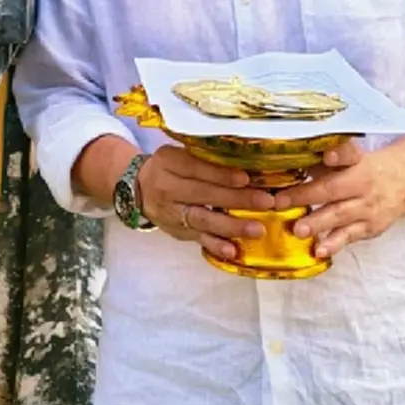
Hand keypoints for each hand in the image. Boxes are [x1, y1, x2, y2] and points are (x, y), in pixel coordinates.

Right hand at [138, 144, 276, 262]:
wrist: (138, 189)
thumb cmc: (168, 167)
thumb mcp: (176, 154)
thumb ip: (202, 156)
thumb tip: (245, 156)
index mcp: (168, 161)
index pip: (194, 167)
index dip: (220, 174)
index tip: (246, 178)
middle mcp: (166, 187)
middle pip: (203, 194)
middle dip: (236, 199)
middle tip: (266, 201)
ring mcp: (171, 212)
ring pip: (202, 219)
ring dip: (231, 226)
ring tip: (258, 229)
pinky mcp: (178, 231)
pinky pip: (198, 239)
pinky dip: (216, 245)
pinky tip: (233, 250)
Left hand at [283, 140, 404, 258]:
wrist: (401, 184)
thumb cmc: (361, 169)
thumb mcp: (346, 158)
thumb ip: (319, 160)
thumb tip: (282, 162)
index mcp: (356, 160)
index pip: (348, 154)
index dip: (338, 154)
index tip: (326, 155)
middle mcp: (363, 183)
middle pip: (334, 188)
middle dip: (306, 195)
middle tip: (280, 202)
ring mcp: (368, 207)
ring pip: (340, 215)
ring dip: (317, 223)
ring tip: (298, 230)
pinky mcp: (370, 227)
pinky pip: (349, 236)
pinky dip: (334, 244)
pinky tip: (319, 250)